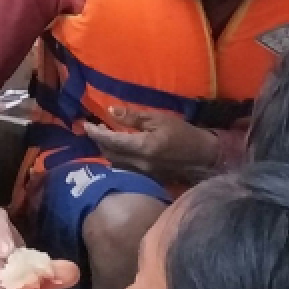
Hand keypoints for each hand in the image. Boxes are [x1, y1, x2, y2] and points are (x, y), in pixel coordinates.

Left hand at [81, 106, 220, 181]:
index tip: (85, 124)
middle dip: (98, 140)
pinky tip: (119, 148)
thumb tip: (110, 111)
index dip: (95, 132)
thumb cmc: (182, 133)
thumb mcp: (158, 118)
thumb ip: (133, 116)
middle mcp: (139, 164)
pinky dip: (117, 157)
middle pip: (109, 154)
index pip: (111, 141)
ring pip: (115, 162)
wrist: (202, 156)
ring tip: (106, 135)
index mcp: (142, 147)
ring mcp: (143, 173)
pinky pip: (124, 167)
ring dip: (106, 149)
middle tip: (96, 127)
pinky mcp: (147, 178)